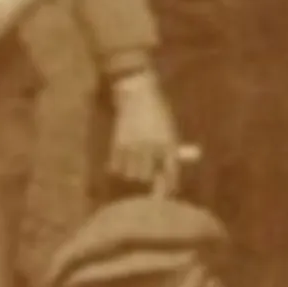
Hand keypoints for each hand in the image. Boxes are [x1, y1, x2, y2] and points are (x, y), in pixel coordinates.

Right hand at [101, 71, 183, 192]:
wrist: (138, 93)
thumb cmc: (157, 112)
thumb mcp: (169, 129)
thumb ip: (171, 151)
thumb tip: (171, 173)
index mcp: (168, 144)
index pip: (170, 173)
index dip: (169, 185)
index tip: (167, 193)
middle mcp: (151, 147)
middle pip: (147, 177)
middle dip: (147, 176)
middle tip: (146, 173)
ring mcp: (134, 146)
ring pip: (131, 174)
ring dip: (132, 172)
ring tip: (133, 164)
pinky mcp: (118, 143)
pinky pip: (116, 167)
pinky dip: (118, 167)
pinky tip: (120, 161)